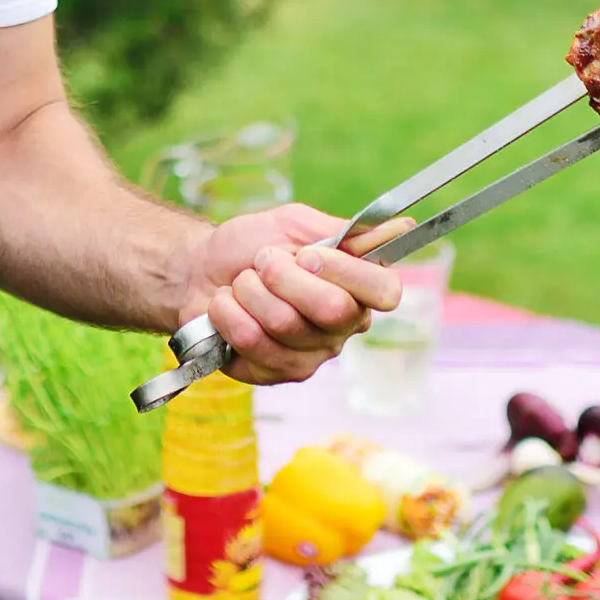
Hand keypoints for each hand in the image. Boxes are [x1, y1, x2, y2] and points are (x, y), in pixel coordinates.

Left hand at [185, 204, 409, 385]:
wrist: (198, 271)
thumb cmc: (251, 246)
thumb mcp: (296, 224)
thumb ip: (344, 230)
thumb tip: (401, 227)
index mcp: (357, 288)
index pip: (384, 291)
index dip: (345, 271)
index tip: (307, 254)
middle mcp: (341, 327)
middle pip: (332, 309)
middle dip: (284, 276)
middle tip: (261, 263)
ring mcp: (310, 356)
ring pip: (285, 324)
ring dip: (249, 291)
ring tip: (240, 284)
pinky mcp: (274, 374)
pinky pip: (253, 345)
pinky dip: (229, 314)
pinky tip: (226, 308)